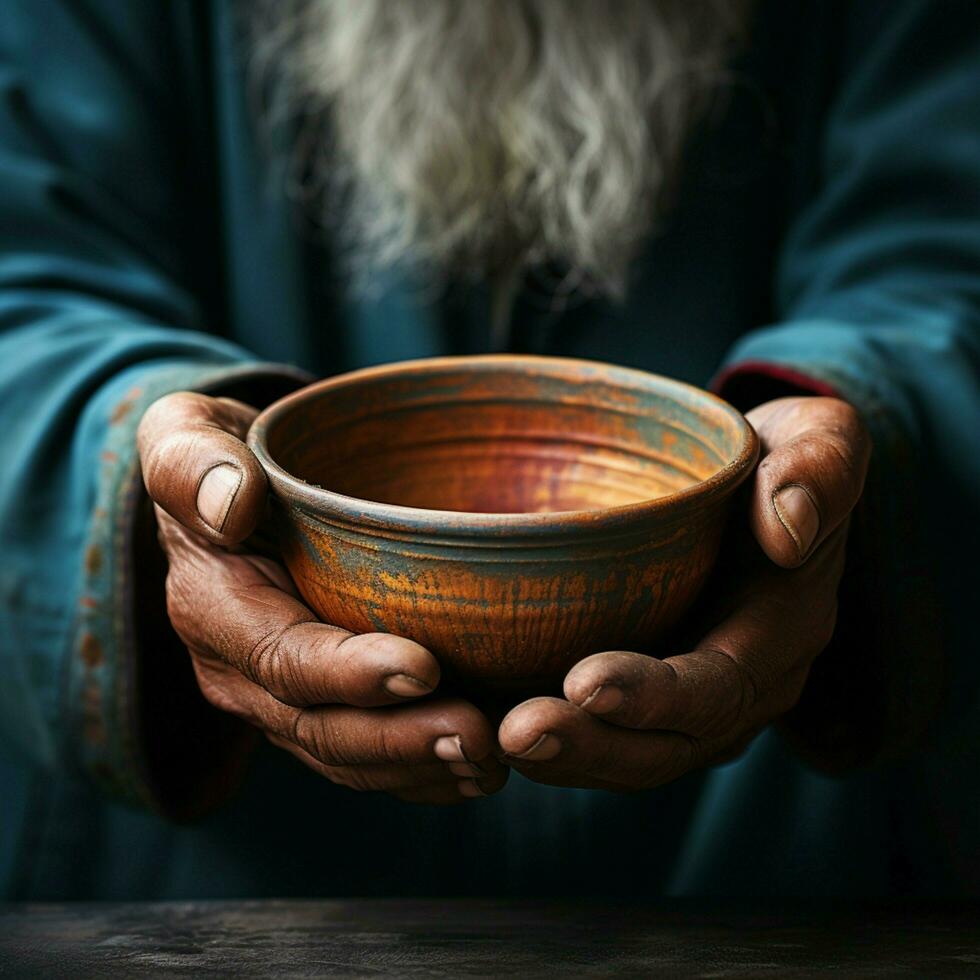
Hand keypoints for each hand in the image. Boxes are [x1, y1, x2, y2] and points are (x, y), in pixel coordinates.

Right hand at [137, 391, 506, 802]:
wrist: (232, 496)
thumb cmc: (222, 457)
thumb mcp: (187, 433)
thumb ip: (193, 461)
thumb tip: (232, 503)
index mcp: (214, 607)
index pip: (282, 657)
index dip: (350, 673)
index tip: (425, 667)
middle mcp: (240, 672)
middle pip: (321, 728)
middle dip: (400, 741)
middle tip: (480, 736)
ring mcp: (278, 700)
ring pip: (347, 757)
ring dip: (420, 768)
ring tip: (492, 763)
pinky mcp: (316, 707)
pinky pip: (364, 757)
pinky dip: (420, 771)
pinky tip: (478, 769)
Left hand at [497, 396, 870, 789]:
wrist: (756, 490)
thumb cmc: (778, 458)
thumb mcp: (819, 441)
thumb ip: (818, 471)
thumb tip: (789, 532)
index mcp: (781, 632)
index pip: (722, 685)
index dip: (658, 696)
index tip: (586, 683)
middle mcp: (736, 686)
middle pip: (667, 745)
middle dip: (592, 745)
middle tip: (516, 732)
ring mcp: (687, 702)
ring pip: (627, 755)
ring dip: (562, 756)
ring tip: (490, 738)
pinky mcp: (643, 696)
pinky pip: (599, 735)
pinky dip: (550, 741)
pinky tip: (484, 724)